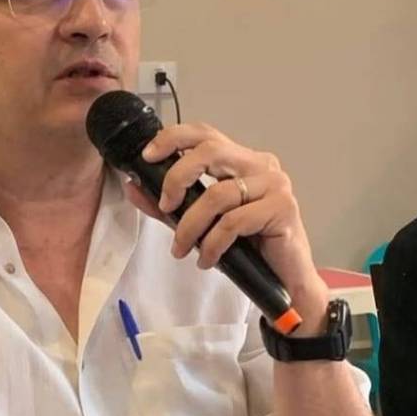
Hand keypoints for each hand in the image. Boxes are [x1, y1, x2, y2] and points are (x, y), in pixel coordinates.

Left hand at [124, 121, 328, 332]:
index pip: (205, 134)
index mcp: (242, 160)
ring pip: (218, 194)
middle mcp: (261, 164)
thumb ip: (168, 204)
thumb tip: (133, 185)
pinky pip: (233, 222)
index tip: (147, 157)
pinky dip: (212, 244)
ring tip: (182, 249)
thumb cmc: (246, 247)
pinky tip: (206, 259)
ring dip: (190, 226)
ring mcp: (275, 184)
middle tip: (165, 207)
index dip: (173, 138)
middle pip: (211, 151)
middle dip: (177, 178)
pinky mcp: (283, 208)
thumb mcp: (199, 223)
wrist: (284, 281)